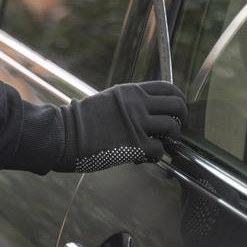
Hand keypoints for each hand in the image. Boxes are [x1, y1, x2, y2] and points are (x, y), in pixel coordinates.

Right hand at [56, 81, 185, 172]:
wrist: (64, 135)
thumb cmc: (80, 122)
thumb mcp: (107, 101)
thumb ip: (128, 104)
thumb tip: (145, 113)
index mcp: (130, 91)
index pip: (167, 88)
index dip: (179, 100)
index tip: (178, 111)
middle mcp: (137, 104)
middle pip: (177, 105)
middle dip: (182, 119)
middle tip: (177, 130)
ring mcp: (137, 123)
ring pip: (172, 127)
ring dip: (171, 139)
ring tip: (160, 145)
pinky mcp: (135, 144)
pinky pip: (159, 150)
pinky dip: (156, 156)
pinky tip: (144, 157)